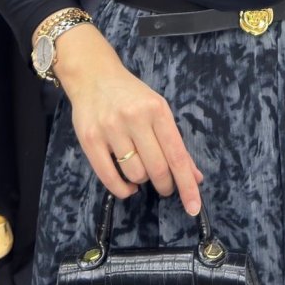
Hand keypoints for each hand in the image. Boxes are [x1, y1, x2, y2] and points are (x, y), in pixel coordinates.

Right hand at [56, 27, 204, 214]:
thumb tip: (194, 177)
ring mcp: (110, 129)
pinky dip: (123, 189)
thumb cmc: (131, 95)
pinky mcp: (90, 140)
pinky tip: (128, 186)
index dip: (187, 185)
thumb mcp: (158, 110)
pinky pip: (110, 178)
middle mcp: (134, 118)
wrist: (94, 76)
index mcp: (157, 109)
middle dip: (165, 185)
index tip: (194, 208)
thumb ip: (175, 143)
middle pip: (157, 168)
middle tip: (165, 186)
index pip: (177, 155)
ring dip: (142, 182)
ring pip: (135, 174)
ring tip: (141, 172)